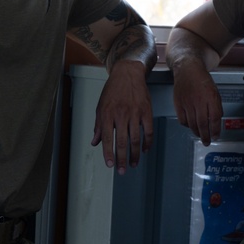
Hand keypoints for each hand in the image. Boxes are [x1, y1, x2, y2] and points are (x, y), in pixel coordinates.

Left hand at [91, 59, 152, 173]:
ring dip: (135, 154)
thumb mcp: (100, 106)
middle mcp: (121, 115)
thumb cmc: (113, 89)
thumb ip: (98, 125)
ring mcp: (135, 113)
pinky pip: (148, 130)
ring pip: (136, 139)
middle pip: (122, 142)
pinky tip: (145, 149)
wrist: (128, 73)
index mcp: (108, 114)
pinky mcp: (146, 111)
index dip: (109, 154)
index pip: (108, 139)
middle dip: (122, 159)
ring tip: (134, 163)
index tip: (110, 165)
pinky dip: (147, 142)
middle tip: (123, 170)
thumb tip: (95, 142)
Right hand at [172, 59, 222, 145]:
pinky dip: (187, 125)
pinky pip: (182, 120)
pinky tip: (190, 125)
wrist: (188, 69)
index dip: (216, 129)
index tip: (216, 136)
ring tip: (200, 136)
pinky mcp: (178, 103)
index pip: (215, 118)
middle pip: (203, 123)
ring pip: (192, 124)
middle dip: (206, 136)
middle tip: (207, 142)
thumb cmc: (202, 80)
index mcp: (211, 97)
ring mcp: (187, 103)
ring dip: (197, 132)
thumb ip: (216, 106)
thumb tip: (216, 121)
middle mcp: (199, 101)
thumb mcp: (215, 91)